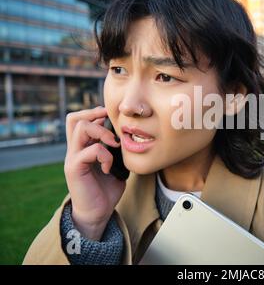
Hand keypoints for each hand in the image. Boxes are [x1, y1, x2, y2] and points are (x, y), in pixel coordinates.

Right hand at [63, 106, 124, 239]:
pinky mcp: (74, 169)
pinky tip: (108, 167)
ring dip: (101, 132)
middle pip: (74, 119)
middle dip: (94, 115)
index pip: (79, 120)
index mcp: (83, 147)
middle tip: (111, 125)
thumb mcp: (116, 164)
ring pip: (79, 128)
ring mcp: (73, 158)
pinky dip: (104, 154)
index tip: (111, 118)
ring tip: (113, 144)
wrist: (97, 213)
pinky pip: (89, 150)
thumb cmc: (107, 189)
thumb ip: (117, 150)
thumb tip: (129, 136)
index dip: (94, 113)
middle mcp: (75, 150)